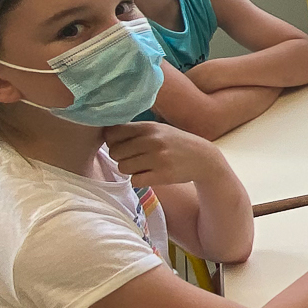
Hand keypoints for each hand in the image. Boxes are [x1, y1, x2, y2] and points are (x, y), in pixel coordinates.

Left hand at [100, 121, 224, 188]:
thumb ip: (135, 130)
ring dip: (129, 170)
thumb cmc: (175, 143)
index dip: (112, 141)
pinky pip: (135, 181)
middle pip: (115, 152)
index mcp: (149, 127)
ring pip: (123, 168)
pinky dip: (138, 180)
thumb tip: (105, 132)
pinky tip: (148, 175)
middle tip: (133, 159)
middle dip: (120, 158)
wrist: (203, 158)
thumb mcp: (158, 129)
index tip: (121, 145)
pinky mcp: (163, 175)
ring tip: (142, 167)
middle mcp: (153, 141)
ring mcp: (158, 158)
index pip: (112, 133)